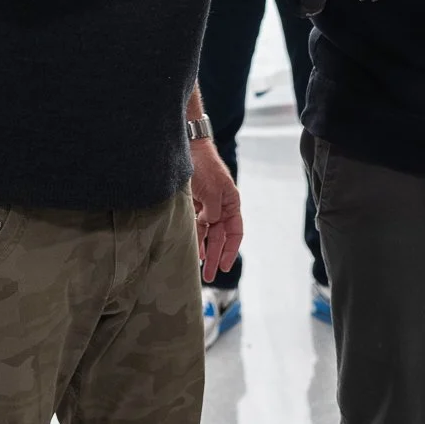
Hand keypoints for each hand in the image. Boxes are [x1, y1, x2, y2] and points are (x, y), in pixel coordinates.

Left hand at [189, 139, 241, 282]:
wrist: (188, 148)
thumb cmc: (205, 167)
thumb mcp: (213, 192)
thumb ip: (213, 213)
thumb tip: (209, 226)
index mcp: (231, 203)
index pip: (235, 232)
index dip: (231, 250)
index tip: (225, 266)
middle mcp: (220, 206)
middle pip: (220, 236)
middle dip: (216, 256)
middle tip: (210, 275)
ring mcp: (207, 205)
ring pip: (207, 233)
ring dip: (204, 250)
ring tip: (200, 268)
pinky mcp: (193, 203)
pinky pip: (195, 224)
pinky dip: (195, 237)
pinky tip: (192, 249)